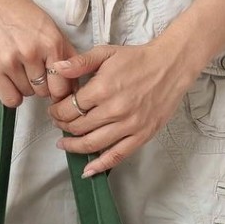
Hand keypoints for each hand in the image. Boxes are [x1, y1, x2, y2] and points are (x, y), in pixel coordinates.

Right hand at [0, 0, 77, 106]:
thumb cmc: (21, 13)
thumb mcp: (50, 27)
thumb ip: (66, 53)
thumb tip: (76, 84)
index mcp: (51, 42)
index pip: (63, 85)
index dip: (60, 90)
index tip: (54, 87)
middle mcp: (32, 53)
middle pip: (45, 92)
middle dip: (42, 86)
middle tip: (34, 72)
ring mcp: (12, 62)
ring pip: (27, 95)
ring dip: (26, 87)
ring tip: (20, 69)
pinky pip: (10, 99)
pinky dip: (13, 95)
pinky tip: (11, 82)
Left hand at [46, 40, 198, 175]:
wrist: (170, 67)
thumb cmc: (138, 59)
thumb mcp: (106, 53)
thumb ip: (80, 62)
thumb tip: (57, 69)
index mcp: (103, 88)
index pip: (70, 108)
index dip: (57, 111)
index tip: (54, 111)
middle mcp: (114, 110)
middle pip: (78, 127)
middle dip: (63, 127)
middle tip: (59, 124)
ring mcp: (129, 125)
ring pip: (93, 144)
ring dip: (74, 147)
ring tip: (65, 144)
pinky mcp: (141, 135)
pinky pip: (117, 155)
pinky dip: (100, 165)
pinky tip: (87, 170)